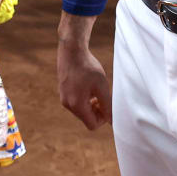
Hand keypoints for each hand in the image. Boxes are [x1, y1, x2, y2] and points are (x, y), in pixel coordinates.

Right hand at [56, 12, 110, 129]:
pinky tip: (88, 85)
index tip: (107, 104)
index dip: (103, 119)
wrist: (72, 50)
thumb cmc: (88, 67)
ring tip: (96, 90)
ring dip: (91, 104)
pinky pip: (76, 102)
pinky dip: (84, 98)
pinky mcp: (63, 91)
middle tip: (103, 96)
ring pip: (81, 110)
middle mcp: (67, 104)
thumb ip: (108, 106)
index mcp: (76, 105)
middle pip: (86, 118)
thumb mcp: (102, 87)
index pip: (92, 125)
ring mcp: (63, 97)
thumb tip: (113, 121)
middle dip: (97, 111)